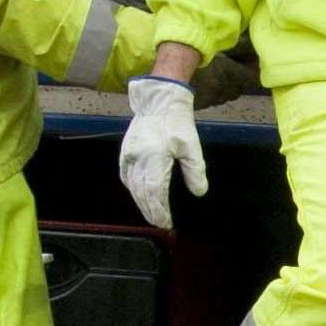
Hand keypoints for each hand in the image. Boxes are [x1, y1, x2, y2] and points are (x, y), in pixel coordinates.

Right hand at [119, 76, 205, 230]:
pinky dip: (131, 188)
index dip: (160, 210)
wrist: (159, 101)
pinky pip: (125, 175)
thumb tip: (199, 192)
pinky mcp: (126, 150)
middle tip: (159, 223)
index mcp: (155, 158)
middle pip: (142, 192)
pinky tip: (137, 194)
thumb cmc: (176, 123)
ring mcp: (129, 155)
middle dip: (150, 210)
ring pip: (132, 186)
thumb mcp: (191, 146)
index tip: (166, 222)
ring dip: (141, 202)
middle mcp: (138, 158)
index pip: (155, 191)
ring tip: (150, 214)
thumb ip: (195, 170)